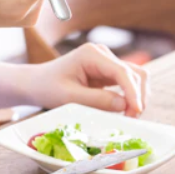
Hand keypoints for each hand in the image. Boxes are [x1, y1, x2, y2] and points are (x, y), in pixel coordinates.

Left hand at [26, 43, 149, 117]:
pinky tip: (125, 110)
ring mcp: (107, 62)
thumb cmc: (48, 87)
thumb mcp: (69, 97)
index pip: (122, 72)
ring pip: (136, 77)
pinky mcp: (108, 72)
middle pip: (134, 73)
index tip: (136, 111)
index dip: (133, 92)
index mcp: (92, 54)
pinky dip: (131, 96)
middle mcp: (103, 54)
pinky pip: (128, 83)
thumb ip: (97, 100)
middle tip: (131, 119)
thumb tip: (125, 105)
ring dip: (137, 96)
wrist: (37, 83)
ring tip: (130, 116)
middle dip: (137, 96)